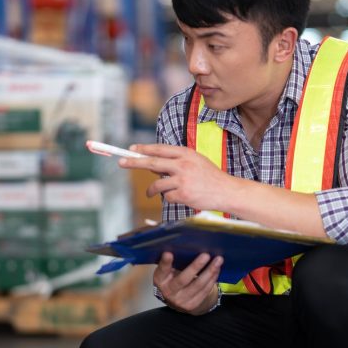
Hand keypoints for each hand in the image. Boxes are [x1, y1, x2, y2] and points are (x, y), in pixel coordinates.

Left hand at [119, 144, 236, 211]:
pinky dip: (169, 198)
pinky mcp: (184, 194)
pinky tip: (179, 197)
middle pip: (153, 162)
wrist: (226, 191)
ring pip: (157, 184)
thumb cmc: (210, 177)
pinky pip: (167, 197)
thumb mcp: (195, 162)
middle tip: (121, 162)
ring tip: (150, 193)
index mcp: (186, 154)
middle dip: (134, 162)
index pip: (160, 149)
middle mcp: (183, 165)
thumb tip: (152, 164)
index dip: (144, 149)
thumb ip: (177, 161)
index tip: (132, 149)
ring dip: (151, 190)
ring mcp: (183, 180)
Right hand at [154, 252, 222, 314]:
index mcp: (160, 280)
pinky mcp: (191, 305)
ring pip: (197, 285)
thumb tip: (186, 245)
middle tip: (206, 255)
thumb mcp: (168, 271)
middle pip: (182, 279)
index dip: (165, 262)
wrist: (176, 300)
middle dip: (195, 266)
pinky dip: (212, 279)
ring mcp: (180, 301)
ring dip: (209, 272)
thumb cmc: (172, 279)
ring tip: (218, 261)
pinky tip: (216, 270)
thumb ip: (173, 262)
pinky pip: (204, 291)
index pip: (162, 270)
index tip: (168, 253)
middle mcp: (168, 292)